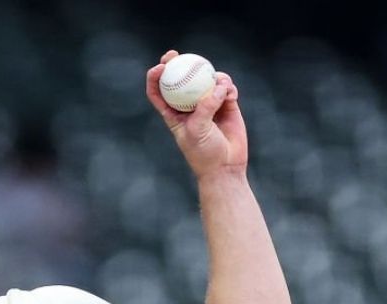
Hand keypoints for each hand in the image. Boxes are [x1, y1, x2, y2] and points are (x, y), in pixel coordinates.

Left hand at [145, 50, 248, 178]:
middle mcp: (189, 106)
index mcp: (173, 113)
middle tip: (177, 54)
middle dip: (177, 63)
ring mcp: (208, 104)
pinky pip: (227, 89)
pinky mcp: (226, 104)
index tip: (159, 67)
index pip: (158, 92)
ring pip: (207, 80)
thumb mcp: (198, 130)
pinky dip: (228, 87)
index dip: (155, 77)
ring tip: (220, 82)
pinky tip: (231, 93)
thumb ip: (205, 107)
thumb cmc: (204, 153)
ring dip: (212, 76)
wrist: (226, 166)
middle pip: (180, 79)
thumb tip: (217, 86)